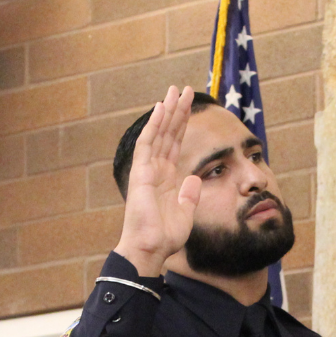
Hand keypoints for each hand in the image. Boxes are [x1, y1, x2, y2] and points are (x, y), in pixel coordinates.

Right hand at [115, 85, 201, 275]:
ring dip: (167, 111)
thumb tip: (195, 178)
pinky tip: (161, 107)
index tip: (189, 105)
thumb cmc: (165, 237)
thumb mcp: (186, 212)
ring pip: (158, 134)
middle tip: (183, 89)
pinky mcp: (140, 173)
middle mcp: (155, 171)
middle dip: (176, 111)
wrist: (150, 248)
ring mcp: (147, 171)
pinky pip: (148, 143)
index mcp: (166, 179)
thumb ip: (190, 194)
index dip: (182, 125)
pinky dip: (154, 125)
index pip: (174, 145)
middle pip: (167, 135)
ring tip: (175, 90)